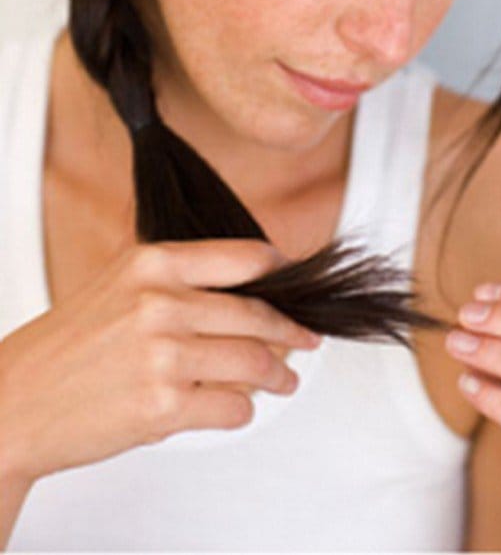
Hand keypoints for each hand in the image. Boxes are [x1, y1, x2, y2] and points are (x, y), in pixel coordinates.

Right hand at [0, 240, 320, 484]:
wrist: (16, 401)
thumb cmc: (69, 345)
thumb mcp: (121, 285)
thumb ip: (182, 282)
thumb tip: (252, 294)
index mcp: (152, 263)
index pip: (245, 257)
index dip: (281, 273)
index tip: (296, 284)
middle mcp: (160, 303)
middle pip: (258, 315)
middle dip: (292, 333)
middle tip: (306, 340)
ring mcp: (163, 355)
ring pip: (255, 362)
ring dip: (279, 376)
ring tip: (284, 380)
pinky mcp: (163, 406)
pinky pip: (234, 407)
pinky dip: (241, 409)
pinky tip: (232, 405)